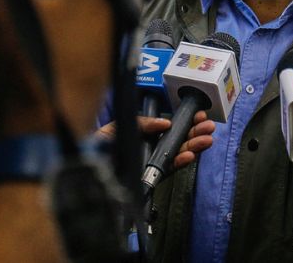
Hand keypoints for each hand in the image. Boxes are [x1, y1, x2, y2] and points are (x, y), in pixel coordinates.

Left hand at [96, 113, 215, 168]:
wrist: (82, 166)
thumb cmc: (96, 146)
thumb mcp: (117, 126)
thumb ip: (141, 123)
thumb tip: (164, 123)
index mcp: (146, 135)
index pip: (171, 127)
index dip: (186, 122)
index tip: (199, 115)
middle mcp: (151, 148)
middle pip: (179, 140)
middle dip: (195, 133)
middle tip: (209, 127)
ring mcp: (152, 163)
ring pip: (178, 154)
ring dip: (194, 146)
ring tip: (207, 140)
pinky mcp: (149, 177)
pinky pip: (168, 170)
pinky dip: (180, 162)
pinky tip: (190, 155)